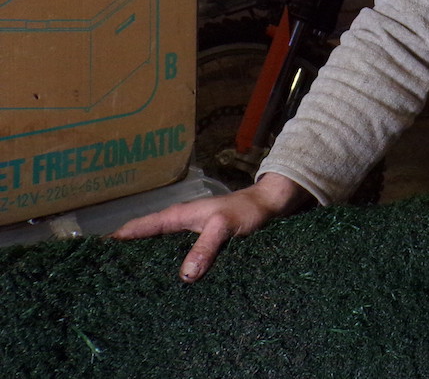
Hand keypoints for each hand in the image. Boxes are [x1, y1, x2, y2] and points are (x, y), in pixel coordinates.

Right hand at [112, 173, 310, 281]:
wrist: (270, 205)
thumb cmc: (245, 212)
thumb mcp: (224, 227)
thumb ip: (205, 248)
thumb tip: (184, 276)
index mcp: (178, 216)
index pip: (139, 227)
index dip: (117, 238)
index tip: (92, 254)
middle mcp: (179, 224)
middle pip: (145, 240)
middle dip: (126, 254)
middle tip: (104, 278)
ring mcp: (189, 235)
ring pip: (160, 249)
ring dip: (146, 262)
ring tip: (127, 286)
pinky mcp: (201, 244)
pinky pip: (176, 256)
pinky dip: (167, 266)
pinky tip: (162, 284)